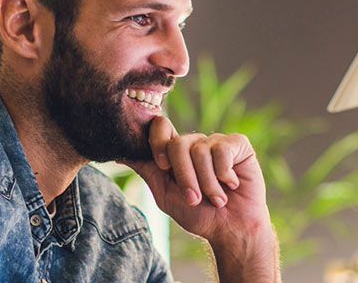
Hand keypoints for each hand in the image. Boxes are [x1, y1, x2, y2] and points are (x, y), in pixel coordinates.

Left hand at [121, 116, 271, 243]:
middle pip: (177, 144)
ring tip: (217, 198)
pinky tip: (231, 184)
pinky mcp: (238, 144)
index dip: (158, 142)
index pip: (160, 128)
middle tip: (194, 199)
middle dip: (184, 177)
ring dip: (207, 183)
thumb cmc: (199, 214)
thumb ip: (148, 171)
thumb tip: (120, 154)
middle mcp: (195, 143)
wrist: (231, 229)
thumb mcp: (166, 195)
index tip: (163, 166)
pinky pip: (222, 150)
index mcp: (176, 153)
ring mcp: (216, 142)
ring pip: (200, 151)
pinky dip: (224, 174)